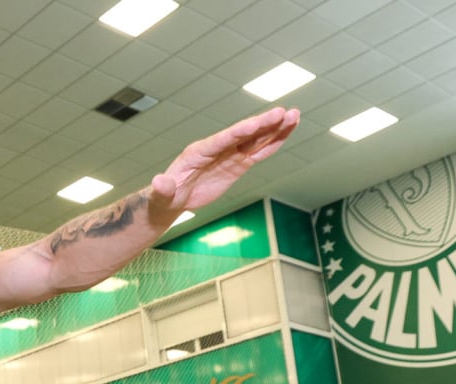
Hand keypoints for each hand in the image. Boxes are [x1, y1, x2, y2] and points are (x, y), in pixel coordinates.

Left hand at [151, 106, 300, 214]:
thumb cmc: (163, 195)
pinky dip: (273, 143)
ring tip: (295, 115)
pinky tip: (288, 133)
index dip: (242, 130)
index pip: (224, 139)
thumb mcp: (160, 194)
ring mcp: (229, 155)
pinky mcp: (236, 165)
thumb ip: (162, 188)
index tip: (258, 122)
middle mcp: (217, 149)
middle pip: (244, 134)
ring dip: (274, 129)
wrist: (170, 199)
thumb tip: (159, 182)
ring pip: (255, 140)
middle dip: (264, 124)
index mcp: (198, 152)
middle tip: (285, 112)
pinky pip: (258, 153)